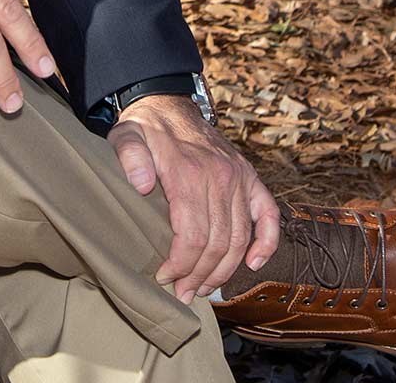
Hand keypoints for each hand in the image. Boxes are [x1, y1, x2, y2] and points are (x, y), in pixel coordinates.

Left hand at [110, 95, 279, 302]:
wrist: (168, 103)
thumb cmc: (145, 129)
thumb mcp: (126, 137)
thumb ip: (130, 158)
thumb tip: (141, 185)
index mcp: (189, 173)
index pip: (192, 236)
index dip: (181, 265)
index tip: (165, 277)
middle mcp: (220, 177)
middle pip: (217, 243)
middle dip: (199, 275)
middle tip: (183, 293)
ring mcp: (240, 178)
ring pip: (240, 238)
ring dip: (224, 270)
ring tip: (204, 288)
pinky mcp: (251, 177)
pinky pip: (269, 215)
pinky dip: (266, 243)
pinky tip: (253, 264)